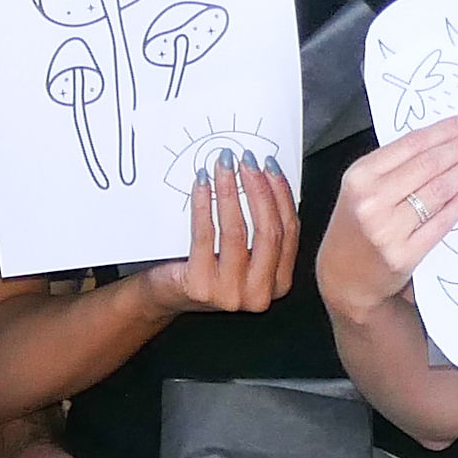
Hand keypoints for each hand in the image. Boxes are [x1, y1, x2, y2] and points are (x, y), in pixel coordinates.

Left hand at [143, 159, 297, 316]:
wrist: (168, 295)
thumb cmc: (207, 269)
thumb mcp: (243, 253)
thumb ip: (259, 228)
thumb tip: (264, 178)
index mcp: (278, 284)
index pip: (289, 232)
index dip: (281, 194)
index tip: (270, 167)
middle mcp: (259, 293)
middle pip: (268, 231)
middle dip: (258, 188)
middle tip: (247, 161)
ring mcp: (230, 294)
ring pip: (236, 231)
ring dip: (230, 190)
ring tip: (224, 166)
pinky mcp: (201, 287)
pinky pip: (205, 236)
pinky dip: (204, 204)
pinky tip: (202, 184)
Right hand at [315, 116, 457, 328]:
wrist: (345, 277)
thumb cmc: (355, 228)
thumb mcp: (360, 189)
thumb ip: (392, 166)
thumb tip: (438, 142)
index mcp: (359, 177)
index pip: (410, 144)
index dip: (442, 131)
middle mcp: (371, 201)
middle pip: (427, 165)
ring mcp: (388, 230)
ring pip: (436, 192)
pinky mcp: (405, 254)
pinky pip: (440, 223)